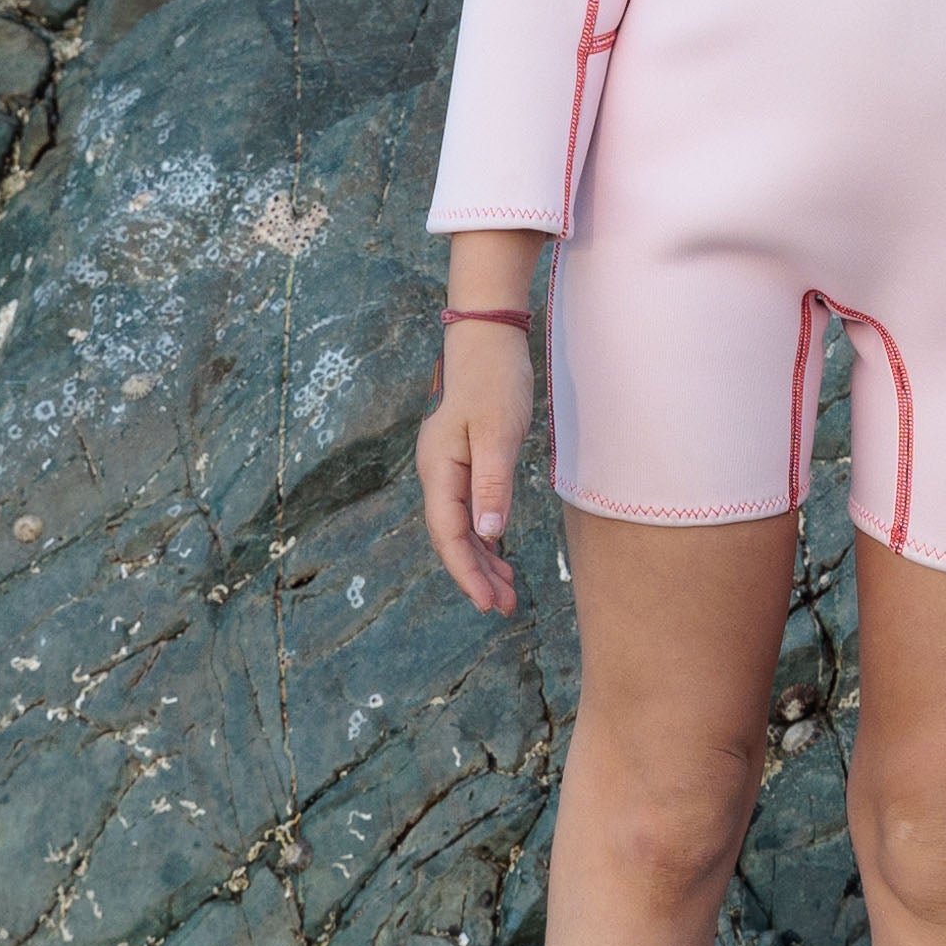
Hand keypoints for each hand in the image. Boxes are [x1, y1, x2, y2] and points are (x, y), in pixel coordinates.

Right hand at [417, 287, 535, 613]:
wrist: (490, 337)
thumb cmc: (495, 380)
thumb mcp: (498, 433)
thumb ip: (492, 483)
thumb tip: (488, 533)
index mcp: (439, 468)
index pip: (449, 533)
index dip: (466, 571)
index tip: (488, 602)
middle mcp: (438, 472)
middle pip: (453, 537)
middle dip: (476, 575)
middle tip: (504, 608)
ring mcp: (450, 468)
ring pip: (463, 527)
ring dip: (483, 560)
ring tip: (508, 592)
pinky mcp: (466, 462)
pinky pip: (472, 510)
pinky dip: (487, 536)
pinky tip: (501, 553)